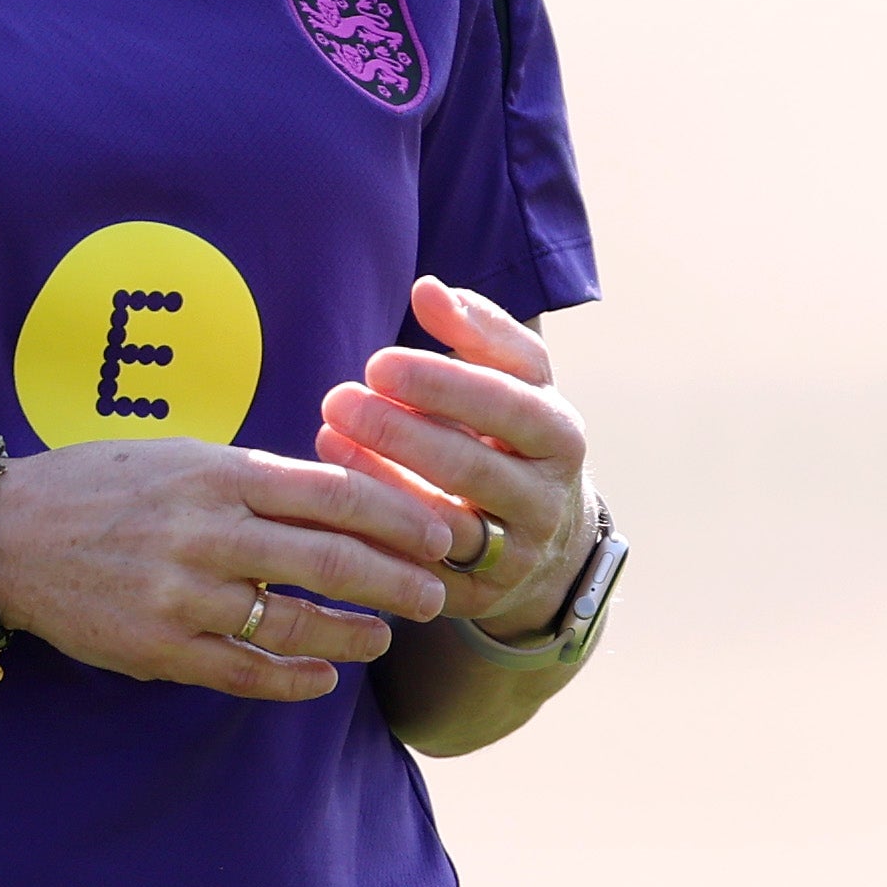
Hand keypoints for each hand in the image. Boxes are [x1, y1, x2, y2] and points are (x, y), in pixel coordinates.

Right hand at [0, 437, 454, 700]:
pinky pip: (246, 672)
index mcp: (218, 473)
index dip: (398, 516)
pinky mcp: (161, 648)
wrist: (8, 537)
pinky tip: (325, 679)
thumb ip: (254, 477)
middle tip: (437, 592)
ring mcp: (184, 594)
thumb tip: (338, 496)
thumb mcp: (181, 456)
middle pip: (329, 559)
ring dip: (353, 634)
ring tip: (385, 637)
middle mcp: (207, 531)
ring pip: (295, 624)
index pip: (333, 492)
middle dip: (397, 579)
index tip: (439, 532)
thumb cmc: (103, 484)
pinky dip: (295, 680)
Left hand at [317, 279, 592, 641]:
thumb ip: (477, 331)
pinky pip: (420, 570)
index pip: (506, 405)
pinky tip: (332, 499)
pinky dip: (375, 536)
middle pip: (471, 468)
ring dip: (380, 484)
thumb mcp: (514, 381)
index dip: (441, 384)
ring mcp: (513, 555)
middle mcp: (545, 500)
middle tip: (337, 399)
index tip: (377, 361)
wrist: (546, 540)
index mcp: (558, 435)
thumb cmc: (513, 435)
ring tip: (327, 439)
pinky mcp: (476, 598)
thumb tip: (428, 288)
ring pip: (444, 525)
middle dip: (399, 432)